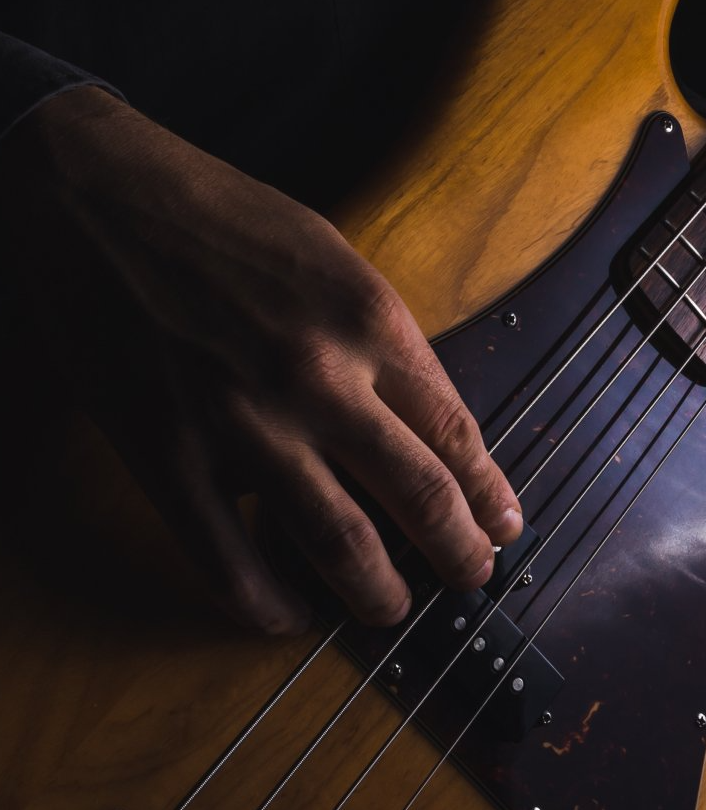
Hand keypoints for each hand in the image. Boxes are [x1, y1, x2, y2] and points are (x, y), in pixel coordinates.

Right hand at [0, 87, 522, 633]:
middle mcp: (320, 376)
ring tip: (392, 608)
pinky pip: (228, 557)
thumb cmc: (222, 216)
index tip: (503, 523)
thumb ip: (379, 338)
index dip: (487, 492)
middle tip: (471, 575)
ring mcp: (243, 423)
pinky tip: (287, 615)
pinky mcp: (168, 453)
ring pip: (339, 542)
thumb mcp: (333, 257)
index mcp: (369, 319)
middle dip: (458, 550)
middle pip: (419, 494)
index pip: (455, 431)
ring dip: (378, 591)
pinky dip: (264, 601)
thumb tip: (415, 418)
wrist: (99, 194)